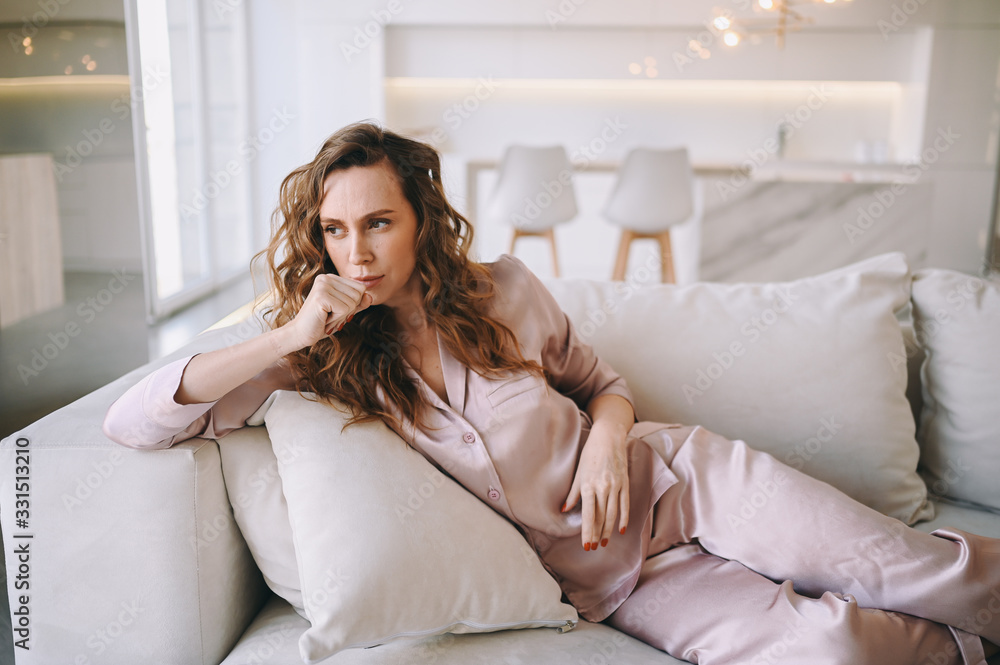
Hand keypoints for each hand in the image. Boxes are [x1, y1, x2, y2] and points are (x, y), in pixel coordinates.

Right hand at [284, 273, 373, 349]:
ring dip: (342, 316)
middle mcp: (326, 277)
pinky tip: (324, 319)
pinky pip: (344, 309)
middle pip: (358, 295)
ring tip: (327, 317)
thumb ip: (358, 304)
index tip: (335, 311)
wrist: (300, 334)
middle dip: (348, 311)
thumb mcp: (345, 312)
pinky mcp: (321, 296)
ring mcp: (323, 285)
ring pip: (352, 303)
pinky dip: (337, 319)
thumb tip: (370, 296)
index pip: (360, 288)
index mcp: (332, 278)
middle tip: (330, 315)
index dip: (353, 305)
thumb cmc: (322, 323)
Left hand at [562, 422, 629, 550]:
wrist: (608, 437)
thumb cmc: (590, 453)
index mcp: (588, 485)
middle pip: (601, 517)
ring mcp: (616, 485)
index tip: (587, 545)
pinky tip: (621, 529)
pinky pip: (625, 504)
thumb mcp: (578, 472)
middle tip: (595, 547)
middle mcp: (603, 487)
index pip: (589, 515)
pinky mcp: (625, 483)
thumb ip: (573, 493)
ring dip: (609, 530)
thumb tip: (564, 510)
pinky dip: (624, 518)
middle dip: (597, 534)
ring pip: (613, 514)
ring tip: (605, 541)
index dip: (588, 532)